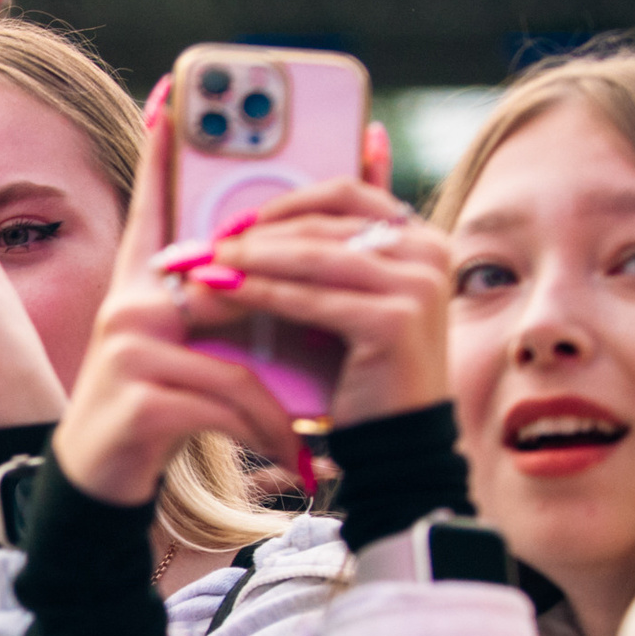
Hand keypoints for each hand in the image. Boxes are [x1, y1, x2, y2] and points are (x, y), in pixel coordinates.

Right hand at [52, 96, 311, 505]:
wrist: (97, 486)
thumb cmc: (150, 417)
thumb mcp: (181, 355)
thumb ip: (211, 313)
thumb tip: (262, 273)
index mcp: (140, 289)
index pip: (153, 208)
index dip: (162, 151)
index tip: (172, 94)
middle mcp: (129, 305)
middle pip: (227, 286)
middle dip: (282, 319)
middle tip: (333, 332)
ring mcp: (130, 347)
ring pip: (236, 359)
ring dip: (276, 409)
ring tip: (303, 442)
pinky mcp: (140, 393)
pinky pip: (229, 400)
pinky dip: (266, 433)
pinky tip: (288, 460)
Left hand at [157, 172, 448, 433]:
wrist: (399, 441)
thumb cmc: (364, 368)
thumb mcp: (350, 300)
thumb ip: (326, 257)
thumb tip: (252, 223)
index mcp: (420, 238)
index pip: (344, 194)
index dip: (286, 203)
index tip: (236, 221)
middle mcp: (428, 252)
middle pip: (322, 225)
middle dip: (257, 234)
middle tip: (206, 244)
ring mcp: (417, 285)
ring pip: (312, 256)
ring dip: (251, 258)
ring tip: (206, 264)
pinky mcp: (394, 320)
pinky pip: (311, 299)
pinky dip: (262, 292)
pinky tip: (224, 291)